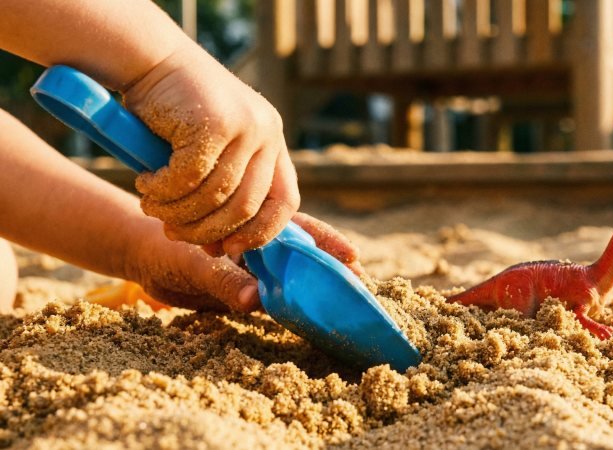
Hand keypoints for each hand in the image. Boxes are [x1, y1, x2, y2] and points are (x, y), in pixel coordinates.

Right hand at [123, 42, 297, 255]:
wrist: (148, 60)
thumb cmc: (174, 116)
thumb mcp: (208, 157)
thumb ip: (222, 196)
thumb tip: (224, 250)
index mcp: (271, 142)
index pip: (285, 201)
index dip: (261, 232)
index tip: (231, 249)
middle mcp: (267, 132)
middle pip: (246, 206)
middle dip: (207, 230)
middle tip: (174, 233)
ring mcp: (245, 125)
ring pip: (214, 196)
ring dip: (178, 212)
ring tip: (153, 206)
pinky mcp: (215, 122)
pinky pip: (189, 179)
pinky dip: (163, 191)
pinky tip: (147, 184)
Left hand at [124, 213, 364, 311]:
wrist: (142, 257)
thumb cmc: (164, 248)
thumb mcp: (192, 262)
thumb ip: (223, 280)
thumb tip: (256, 301)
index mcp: (254, 225)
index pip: (301, 231)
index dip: (328, 243)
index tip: (352, 257)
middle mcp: (261, 244)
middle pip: (307, 256)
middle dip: (333, 268)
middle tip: (360, 285)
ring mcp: (255, 268)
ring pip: (294, 278)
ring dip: (316, 289)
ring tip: (345, 304)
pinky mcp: (245, 288)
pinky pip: (274, 298)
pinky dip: (291, 307)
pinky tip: (309, 319)